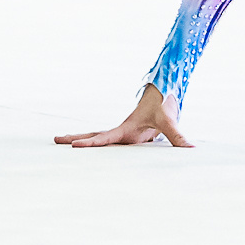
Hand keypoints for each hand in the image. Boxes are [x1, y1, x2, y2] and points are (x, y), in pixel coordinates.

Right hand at [55, 86, 191, 147]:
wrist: (166, 93)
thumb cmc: (164, 104)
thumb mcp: (169, 120)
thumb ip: (178, 136)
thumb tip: (189, 149)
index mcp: (126, 128)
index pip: (105, 137)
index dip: (90, 143)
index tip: (74, 145)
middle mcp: (122, 131)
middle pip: (94, 135)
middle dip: (75, 138)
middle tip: (55, 140)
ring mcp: (124, 134)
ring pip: (99, 138)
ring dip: (83, 140)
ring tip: (64, 143)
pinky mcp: (129, 137)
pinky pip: (110, 144)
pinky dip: (97, 146)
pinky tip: (89, 151)